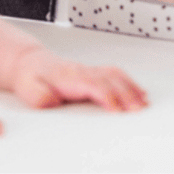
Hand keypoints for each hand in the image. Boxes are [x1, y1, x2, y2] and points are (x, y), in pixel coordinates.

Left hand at [10, 48, 148, 111]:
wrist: (29, 63)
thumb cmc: (31, 77)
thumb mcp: (29, 91)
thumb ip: (41, 97)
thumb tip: (52, 102)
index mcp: (69, 77)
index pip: (93, 85)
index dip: (107, 97)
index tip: (117, 110)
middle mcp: (83, 71)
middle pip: (110, 80)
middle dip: (126, 94)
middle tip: (139, 110)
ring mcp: (89, 70)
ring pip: (116, 75)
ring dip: (132, 88)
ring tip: (144, 103)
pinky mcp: (93, 72)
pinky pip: (116, 74)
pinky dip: (130, 82)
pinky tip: (139, 92)